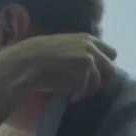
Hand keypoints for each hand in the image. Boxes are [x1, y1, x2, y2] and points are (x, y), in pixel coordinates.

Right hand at [0, 33, 118, 105]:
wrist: (25, 63)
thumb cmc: (37, 53)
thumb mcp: (63, 43)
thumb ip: (79, 49)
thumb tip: (91, 62)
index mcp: (87, 38)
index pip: (111, 52)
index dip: (104, 64)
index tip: (95, 72)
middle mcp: (91, 50)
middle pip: (111, 69)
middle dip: (101, 79)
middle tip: (88, 86)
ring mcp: (88, 65)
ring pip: (98, 83)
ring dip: (87, 90)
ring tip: (74, 93)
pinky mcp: (82, 80)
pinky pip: (85, 92)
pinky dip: (78, 97)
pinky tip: (68, 96)